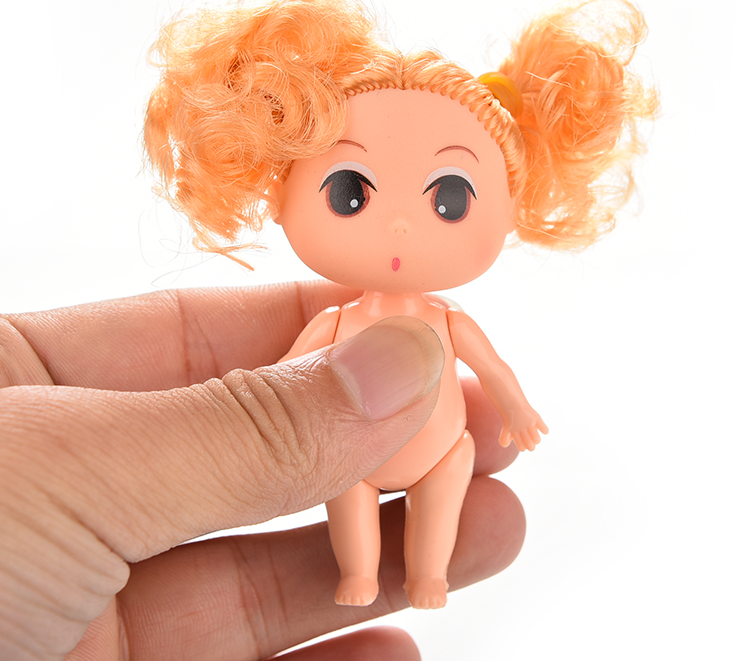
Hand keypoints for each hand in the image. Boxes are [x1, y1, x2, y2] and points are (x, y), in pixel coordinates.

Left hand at [0, 281, 525, 660]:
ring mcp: (92, 592)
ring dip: (382, 544)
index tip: (438, 339)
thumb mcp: (70, 471)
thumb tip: (404, 357)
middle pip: (267, 442)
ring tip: (487, 526)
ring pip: (268, 554)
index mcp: (42, 383)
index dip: (340, 328)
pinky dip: (330, 660)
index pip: (228, 331)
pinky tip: (401, 646)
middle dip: (387, 439)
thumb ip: (249, 426)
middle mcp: (79, 480)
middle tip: (489, 435)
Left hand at [499, 401, 549, 451]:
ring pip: (537, 440)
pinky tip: (540, 428)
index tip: (522, 442)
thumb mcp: (505, 428)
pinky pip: (545, 430)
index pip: (522, 448)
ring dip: (537, 440)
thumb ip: (505, 439)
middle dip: (531, 446)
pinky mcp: (536, 418)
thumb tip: (510, 446)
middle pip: (531, 447)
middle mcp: (521, 428)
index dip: (523, 447)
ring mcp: (529, 423)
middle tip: (530, 441)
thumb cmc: (510, 419)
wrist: (513, 403)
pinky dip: (544, 430)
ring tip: (533, 434)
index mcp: (513, 432)